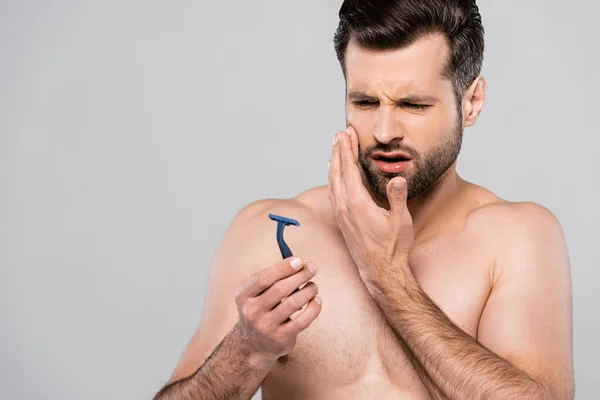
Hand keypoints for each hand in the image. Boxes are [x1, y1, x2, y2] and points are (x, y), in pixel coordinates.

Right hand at [233, 256, 320, 362]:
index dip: (283, 268)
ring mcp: (265, 326)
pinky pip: (303, 320)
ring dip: (309, 290)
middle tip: (313, 268)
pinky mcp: (280, 338)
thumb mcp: (255, 294)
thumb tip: (299, 264)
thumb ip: (271, 278)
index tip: (299, 260)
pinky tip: (317, 300)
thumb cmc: (260, 310)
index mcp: (243, 295)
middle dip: (300, 276)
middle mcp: (252, 311)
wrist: (254, 345)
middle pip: (280, 289)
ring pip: (294, 303)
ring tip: (313, 286)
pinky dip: (314, 308)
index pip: (264, 278)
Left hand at [328, 127, 413, 281]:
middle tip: (339, 134)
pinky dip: (332, 179)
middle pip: (337, 172)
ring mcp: (341, 214)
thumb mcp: (400, 222)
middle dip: (338, 151)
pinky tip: (333, 177)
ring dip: (333, 163)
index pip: (349, 168)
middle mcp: (344, 207)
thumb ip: (397, 198)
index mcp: (357, 203)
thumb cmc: (393, 248)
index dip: (347, 149)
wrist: (380, 272)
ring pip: (332, 182)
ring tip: (335, 149)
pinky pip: (333, 193)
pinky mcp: (341, 221)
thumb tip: (398, 178)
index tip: (346, 133)